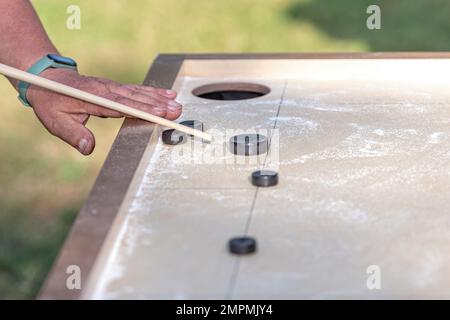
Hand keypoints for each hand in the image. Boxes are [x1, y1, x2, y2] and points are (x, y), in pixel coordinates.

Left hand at [27, 68, 181, 154]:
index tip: (159, 114)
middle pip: (136, 98)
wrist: (48, 79)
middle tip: (178, 111)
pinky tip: (168, 94)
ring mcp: (113, 86)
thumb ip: (73, 135)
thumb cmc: (52, 101)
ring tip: (177, 105)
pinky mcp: (116, 87)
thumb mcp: (55, 121)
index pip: (122, 105)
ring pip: (140, 93)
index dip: (141, 110)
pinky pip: (137, 89)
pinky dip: (153, 92)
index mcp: (94, 98)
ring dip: (159, 99)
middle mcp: (107, 89)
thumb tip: (88, 149)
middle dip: (158, 105)